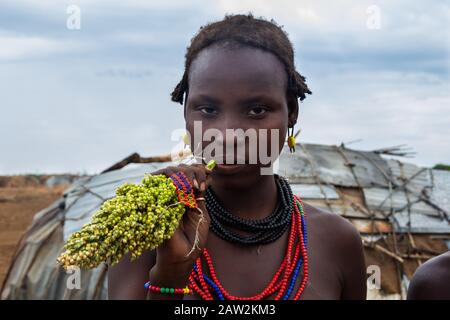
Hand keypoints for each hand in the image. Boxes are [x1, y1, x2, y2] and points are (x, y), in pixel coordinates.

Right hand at [149, 163, 212, 284]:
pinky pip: (162, 184)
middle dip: (193, 171)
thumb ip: (200, 197)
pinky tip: (185, 187)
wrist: (182, 257)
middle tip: (200, 185)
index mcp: (186, 195)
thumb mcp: (201, 214)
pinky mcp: (157, 202)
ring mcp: (165, 196)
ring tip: (194, 186)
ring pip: (170, 172)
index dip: (199, 170)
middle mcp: (174, 193)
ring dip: (185, 174)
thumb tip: (203, 179)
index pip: (189, 173)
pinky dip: (175, 181)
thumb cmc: (192, 239)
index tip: (210, 175)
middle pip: (179, 168)